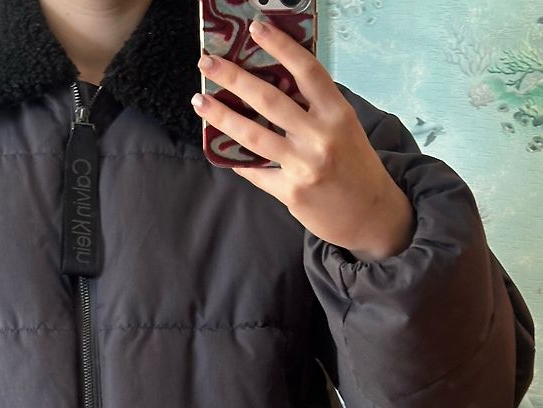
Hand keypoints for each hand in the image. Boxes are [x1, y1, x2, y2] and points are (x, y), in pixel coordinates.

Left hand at [191, 19, 414, 261]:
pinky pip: (255, 171)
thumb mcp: (344, 129)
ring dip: (221, 116)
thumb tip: (271, 86)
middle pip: (269, 99)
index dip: (280, 46)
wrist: (371, 215)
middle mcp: (321, 137)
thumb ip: (313, 110)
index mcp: (338, 114)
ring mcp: (304, 166)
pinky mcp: (290, 191)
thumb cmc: (356, 167)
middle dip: (233, 77)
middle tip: (206, 63)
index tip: (255, 28)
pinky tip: (220, 149)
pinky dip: (237, 159)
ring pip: (253, 135)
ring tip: (200, 102)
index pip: (307, 71)